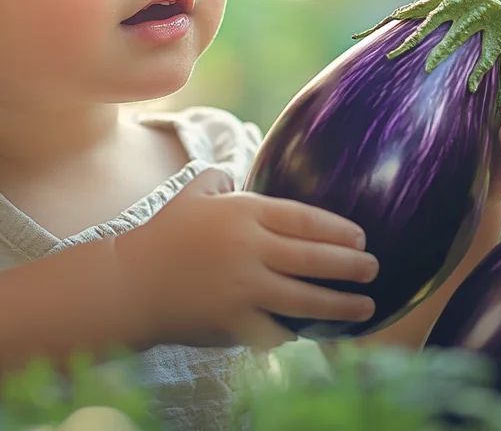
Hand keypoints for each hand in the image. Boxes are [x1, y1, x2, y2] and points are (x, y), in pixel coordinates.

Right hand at [114, 168, 378, 351]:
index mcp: (243, 213)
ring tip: (365, 307)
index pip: (305, 219)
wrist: (128, 283)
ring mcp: (243, 288)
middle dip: (351, 266)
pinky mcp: (234, 322)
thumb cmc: (162, 235)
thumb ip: (219, 178)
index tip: (361, 237)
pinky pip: (277, 328)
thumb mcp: (191, 192)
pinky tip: (311, 329)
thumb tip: (235, 171)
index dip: (338, 229)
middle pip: (315, 258)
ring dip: (340, 305)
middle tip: (373, 268)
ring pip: (305, 299)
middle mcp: (249, 249)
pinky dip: (295, 329)